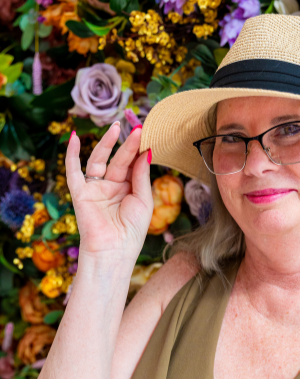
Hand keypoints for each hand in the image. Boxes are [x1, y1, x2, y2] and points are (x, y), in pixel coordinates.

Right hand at [65, 122, 153, 261]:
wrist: (114, 250)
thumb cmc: (133, 230)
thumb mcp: (143, 199)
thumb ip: (141, 175)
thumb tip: (146, 151)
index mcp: (129, 190)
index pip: (133, 165)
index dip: (138, 151)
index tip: (147, 135)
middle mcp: (112, 187)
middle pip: (119, 160)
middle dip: (128, 145)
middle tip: (138, 129)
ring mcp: (95, 189)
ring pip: (100, 160)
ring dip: (106, 144)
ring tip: (116, 128)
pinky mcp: (80, 193)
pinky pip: (73, 171)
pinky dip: (72, 155)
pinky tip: (74, 138)